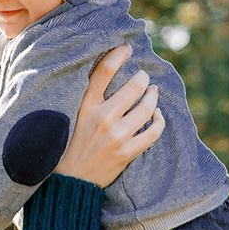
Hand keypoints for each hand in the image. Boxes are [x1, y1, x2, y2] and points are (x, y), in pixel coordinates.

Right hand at [54, 46, 163, 187]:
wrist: (70, 181)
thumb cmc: (70, 144)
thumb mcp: (73, 116)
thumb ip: (88, 96)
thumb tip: (108, 70)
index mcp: (84, 107)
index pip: (103, 71)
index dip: (118, 54)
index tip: (127, 48)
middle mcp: (101, 119)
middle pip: (133, 87)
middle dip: (142, 78)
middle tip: (143, 77)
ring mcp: (116, 137)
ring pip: (146, 108)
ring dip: (153, 96)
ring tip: (152, 92)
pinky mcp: (127, 153)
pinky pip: (153, 132)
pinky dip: (159, 121)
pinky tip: (157, 115)